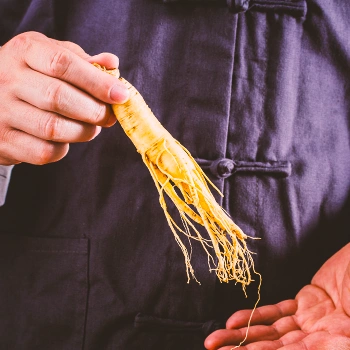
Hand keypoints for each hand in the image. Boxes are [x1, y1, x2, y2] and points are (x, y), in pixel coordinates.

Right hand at [0, 31, 128, 164]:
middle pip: (58, 97)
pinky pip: (44, 152)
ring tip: (92, 127)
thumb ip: (82, 61)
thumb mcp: (52, 57)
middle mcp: (6, 78)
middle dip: (94, 111)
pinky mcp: (3, 141)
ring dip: (84, 132)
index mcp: (24, 51)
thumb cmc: (33, 76)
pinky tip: (66, 139)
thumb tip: (112, 64)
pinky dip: (64, 149)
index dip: (97, 81)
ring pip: (53, 128)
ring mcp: (1, 112)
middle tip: (109, 117)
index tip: (121, 95)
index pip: (63, 63)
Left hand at [205, 243, 349, 349]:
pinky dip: (254, 317)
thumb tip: (302, 344)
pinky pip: (275, 312)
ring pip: (270, 334)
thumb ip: (338, 336)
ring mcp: (311, 323)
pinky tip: (233, 322)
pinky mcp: (304, 304)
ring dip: (240, 337)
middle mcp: (321, 340)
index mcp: (337, 347)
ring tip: (214, 341)